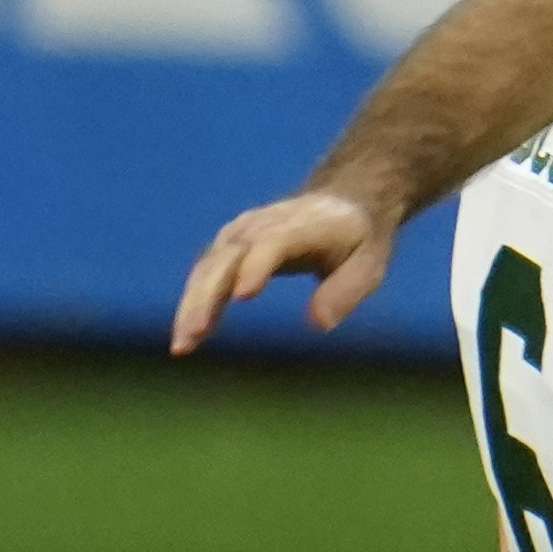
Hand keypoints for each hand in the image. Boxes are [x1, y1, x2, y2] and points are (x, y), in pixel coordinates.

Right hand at [171, 182, 399, 351]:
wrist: (340, 206)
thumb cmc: (358, 241)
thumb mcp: (369, 264)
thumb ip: (345, 291)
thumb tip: (318, 325)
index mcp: (303, 224)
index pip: (273, 242)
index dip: (257, 265)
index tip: (243, 296)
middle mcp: (262, 225)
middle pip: (228, 259)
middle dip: (208, 296)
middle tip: (194, 333)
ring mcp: (239, 235)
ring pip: (207, 269)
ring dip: (192, 306)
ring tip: (183, 345)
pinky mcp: (227, 249)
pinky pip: (205, 277)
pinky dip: (195, 306)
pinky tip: (189, 339)